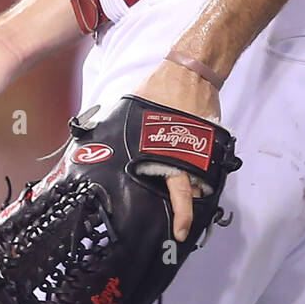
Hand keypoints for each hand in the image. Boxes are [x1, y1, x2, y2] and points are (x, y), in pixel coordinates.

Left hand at [133, 58, 221, 243]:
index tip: (180, 233)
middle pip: (190, 189)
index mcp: (166, 151)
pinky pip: (203, 161)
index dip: (182, 215)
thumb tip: (96, 141)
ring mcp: (200, 147)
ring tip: (183, 191)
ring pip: (198, 178)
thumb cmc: (161, 88)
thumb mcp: (136, 109)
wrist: (191, 70)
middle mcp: (186, 154)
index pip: (179, 189)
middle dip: (184, 203)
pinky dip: (196, 167)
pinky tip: (189, 169)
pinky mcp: (208, 139)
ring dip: (191, 185)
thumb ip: (124, 128)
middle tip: (176, 214)